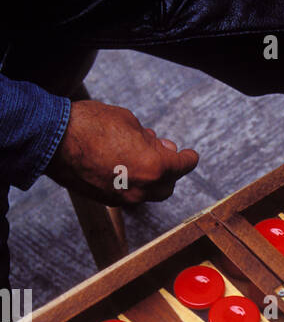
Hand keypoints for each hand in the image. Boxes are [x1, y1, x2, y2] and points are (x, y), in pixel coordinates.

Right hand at [48, 100, 198, 205]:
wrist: (53, 140)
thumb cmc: (91, 125)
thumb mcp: (128, 121)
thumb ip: (148, 138)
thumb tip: (158, 144)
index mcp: (155, 166)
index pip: (183, 166)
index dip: (189, 158)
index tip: (190, 155)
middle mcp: (143, 188)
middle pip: (168, 186)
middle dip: (169, 171)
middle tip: (164, 153)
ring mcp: (124, 198)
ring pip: (148, 193)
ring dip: (150, 178)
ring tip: (140, 157)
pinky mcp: (107, 200)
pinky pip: (129, 194)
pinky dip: (133, 183)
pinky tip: (123, 166)